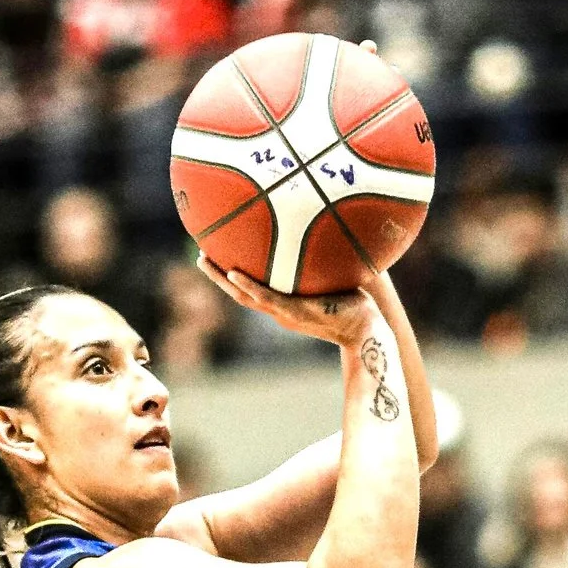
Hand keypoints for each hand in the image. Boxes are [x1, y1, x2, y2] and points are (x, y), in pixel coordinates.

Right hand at [201, 262, 377, 349]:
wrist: (367, 330)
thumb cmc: (354, 304)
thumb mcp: (331, 282)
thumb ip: (320, 267)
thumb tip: (322, 237)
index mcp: (284, 306)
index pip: (251, 291)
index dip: (232, 277)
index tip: (218, 259)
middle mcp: (280, 312)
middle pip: (239, 294)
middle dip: (217, 277)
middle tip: (200, 256)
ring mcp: (286, 314)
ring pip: (245, 296)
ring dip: (223, 280)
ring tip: (206, 261)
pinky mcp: (296, 312)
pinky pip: (267, 298)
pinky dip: (248, 285)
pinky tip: (234, 273)